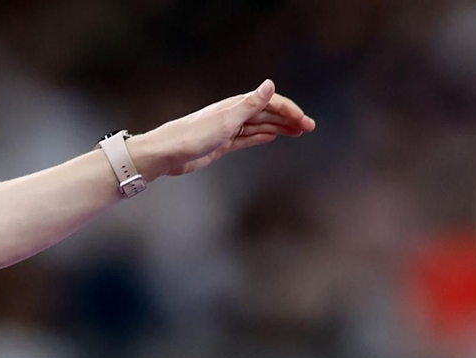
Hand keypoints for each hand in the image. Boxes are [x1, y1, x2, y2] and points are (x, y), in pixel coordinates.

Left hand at [130, 80, 314, 178]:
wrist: (167, 154)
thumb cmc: (193, 136)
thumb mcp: (227, 119)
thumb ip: (250, 104)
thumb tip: (270, 84)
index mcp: (236, 106)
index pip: (269, 103)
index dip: (289, 110)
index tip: (305, 121)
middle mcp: (233, 115)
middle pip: (267, 114)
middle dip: (289, 119)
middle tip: (309, 128)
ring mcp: (227, 130)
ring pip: (259, 126)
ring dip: (279, 128)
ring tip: (297, 133)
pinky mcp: (221, 144)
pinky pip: (246, 139)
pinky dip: (260, 136)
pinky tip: (272, 137)